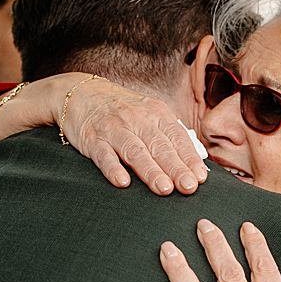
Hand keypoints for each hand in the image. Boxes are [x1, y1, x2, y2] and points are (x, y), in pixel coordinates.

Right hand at [0, 73, 206, 193]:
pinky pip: (104, 155)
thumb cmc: (121, 109)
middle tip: (189, 187)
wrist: (80, 93)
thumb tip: (196, 158)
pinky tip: (123, 182)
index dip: (189, 158)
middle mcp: (136, 119)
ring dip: (150, 170)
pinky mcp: (91, 139)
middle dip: (176, 167)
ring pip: (135, 151)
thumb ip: (170, 134)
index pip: (176, 137)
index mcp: (155, 113)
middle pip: (159, 146)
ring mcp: (113, 129)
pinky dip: (113, 168)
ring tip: (164, 189)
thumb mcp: (148, 113)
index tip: (200, 178)